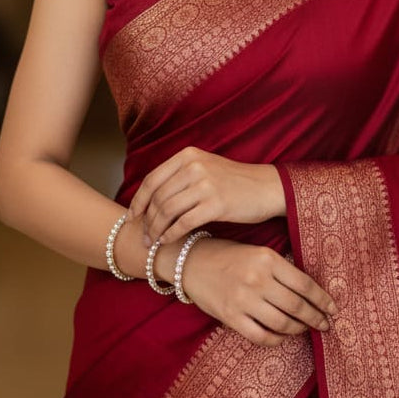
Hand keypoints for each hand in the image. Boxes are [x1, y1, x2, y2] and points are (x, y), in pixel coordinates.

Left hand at [129, 146, 284, 245]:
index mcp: (187, 155)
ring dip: (156, 229)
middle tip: (143, 236)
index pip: (152, 180)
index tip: (131, 217)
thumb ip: (179, 177)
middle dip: (146, 220)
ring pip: (167, 210)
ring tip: (153, 242)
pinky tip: (168, 241)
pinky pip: (184, 222)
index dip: (138, 201)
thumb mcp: (205, 168)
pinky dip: (171, 234)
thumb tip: (150, 199)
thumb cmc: (234, 182)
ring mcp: (205, 184)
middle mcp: (194, 166)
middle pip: (158, 197)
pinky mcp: (216, 203)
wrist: (266, 188)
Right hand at [181, 238, 336, 347]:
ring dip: (298, 329)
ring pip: (282, 323)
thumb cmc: (229, 255)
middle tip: (325, 325)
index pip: (305, 284)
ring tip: (305, 329)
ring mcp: (243, 299)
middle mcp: (257, 279)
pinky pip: (261, 336)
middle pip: (297, 306)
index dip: (323, 300)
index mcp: (268, 259)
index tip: (333, 309)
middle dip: (316, 318)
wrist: (191, 262)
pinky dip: (276, 340)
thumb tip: (311, 292)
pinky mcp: (231, 317)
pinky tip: (282, 337)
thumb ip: (282, 269)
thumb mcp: (258, 253)